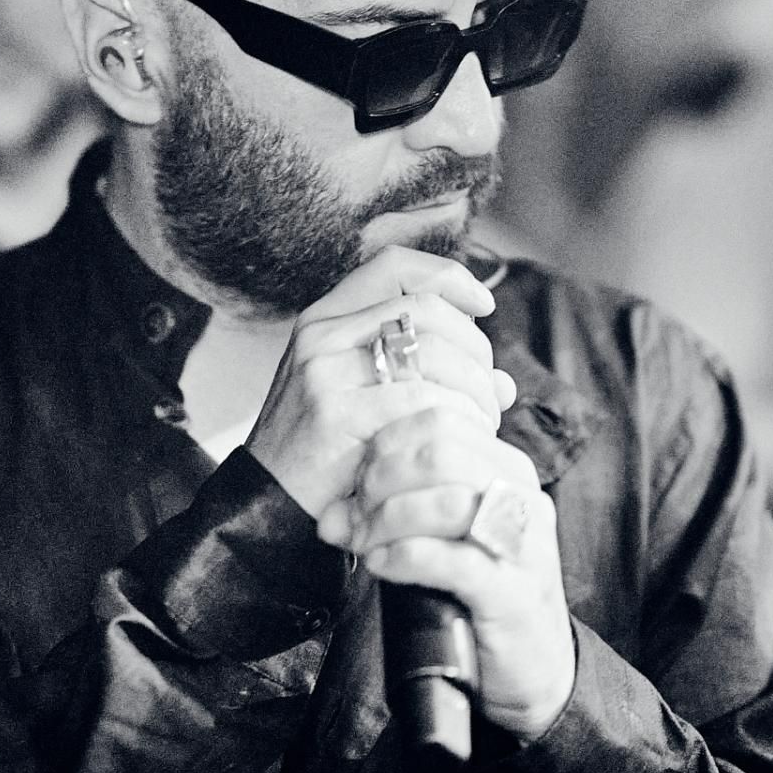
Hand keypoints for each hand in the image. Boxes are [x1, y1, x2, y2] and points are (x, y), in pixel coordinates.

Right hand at [243, 246, 516, 520]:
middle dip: (476, 350)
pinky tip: (457, 441)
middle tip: (488, 394)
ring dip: (474, 389)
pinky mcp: (336, 413)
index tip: (484, 307)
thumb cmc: (324, 456)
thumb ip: (427, 378)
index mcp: (324, 320)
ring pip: (434, 352)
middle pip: (427, 308)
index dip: (450, 276)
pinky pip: (422, 400)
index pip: (394, 266)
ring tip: (479, 424)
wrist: (267, 507)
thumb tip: (505, 384)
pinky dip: (454, 418)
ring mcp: (324, 371)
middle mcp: (321, 334)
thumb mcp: (364, 400)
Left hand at [320, 411, 575, 741]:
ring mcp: (522, 542)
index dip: (385, 444)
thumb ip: (389, 513)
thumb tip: (330, 515)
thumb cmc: (477, 593)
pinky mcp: (514, 591)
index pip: (439, 419)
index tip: (356, 480)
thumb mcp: (436, 538)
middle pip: (440, 449)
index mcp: (503, 466)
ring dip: (387, 518)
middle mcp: (520, 493)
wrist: (531, 668)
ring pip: (445, 499)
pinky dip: (403, 557)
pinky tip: (380, 565)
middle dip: (381, 478)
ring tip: (363, 541)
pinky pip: (451, 559)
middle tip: (355, 514)